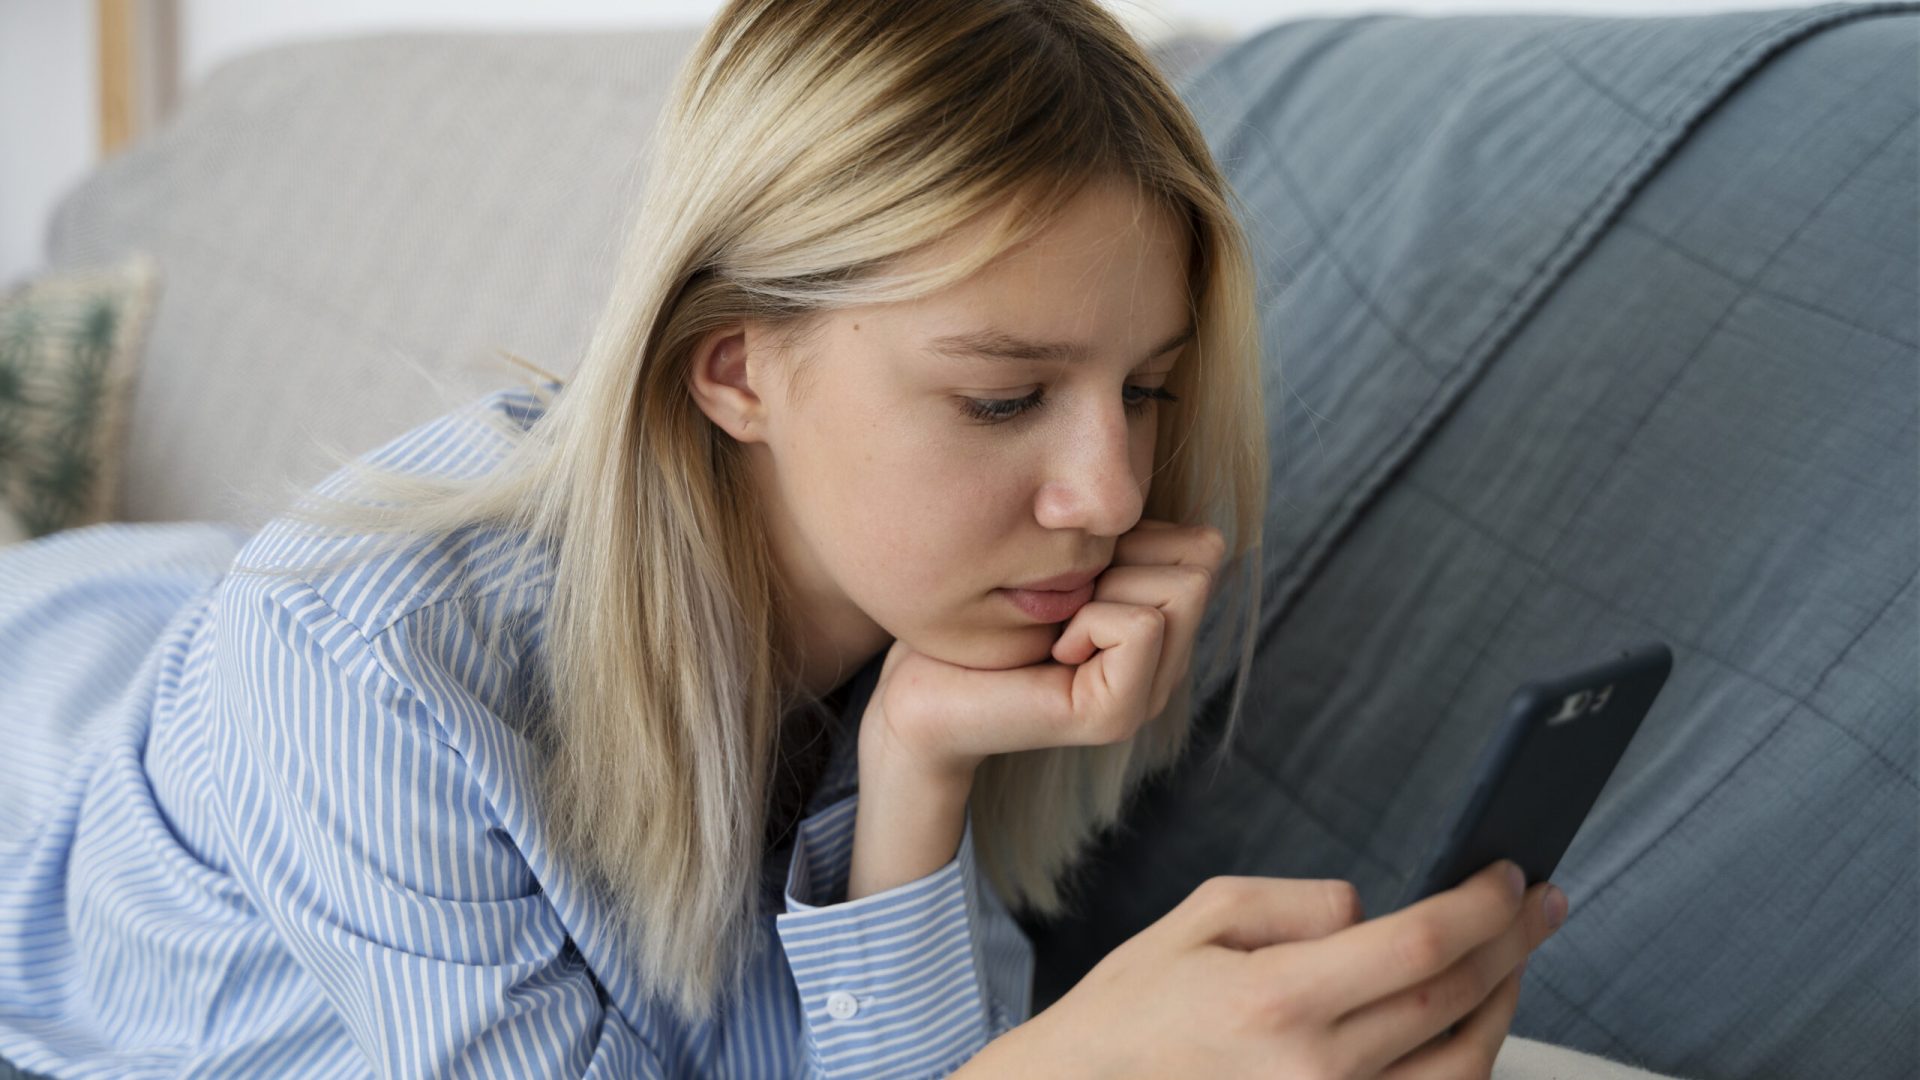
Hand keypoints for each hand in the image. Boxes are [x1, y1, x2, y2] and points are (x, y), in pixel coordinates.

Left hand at [859, 519, 1226, 784]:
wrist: (920, 689)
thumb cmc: (975, 611)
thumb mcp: (1061, 554)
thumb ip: (1114, 533)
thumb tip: (1140, 483)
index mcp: (1160, 626)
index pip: (1204, 544)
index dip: (1137, 533)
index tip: (1077, 567)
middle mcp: (1166, 664)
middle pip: (1203, 559)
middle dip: (1128, 554)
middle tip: (1069, 595)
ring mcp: (1147, 694)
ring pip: (1183, 588)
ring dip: (1109, 584)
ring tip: (1061, 622)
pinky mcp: (1116, 716)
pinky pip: (1142, 627)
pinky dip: (1092, 620)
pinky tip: (1053, 649)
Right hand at [986, 859, 1566, 1078]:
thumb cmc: (1137, 1007)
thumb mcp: (1203, 916)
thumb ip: (1299, 903)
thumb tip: (1371, 912)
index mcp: (1280, 1000)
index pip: (1420, 943)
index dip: (1482, 904)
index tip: (1509, 873)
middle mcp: (1317, 1072)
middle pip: (1457, 1002)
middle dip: (1515, 943)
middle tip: (1544, 901)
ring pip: (1463, 1068)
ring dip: (1504, 1006)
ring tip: (1514, 958)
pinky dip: (1466, 1062)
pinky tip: (1470, 1021)